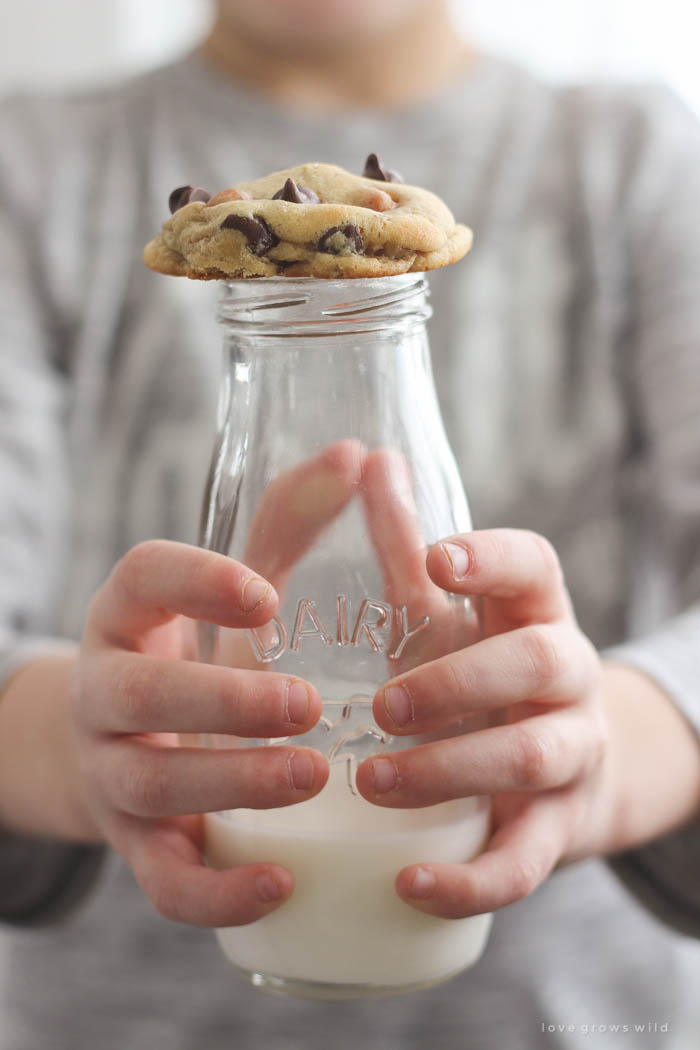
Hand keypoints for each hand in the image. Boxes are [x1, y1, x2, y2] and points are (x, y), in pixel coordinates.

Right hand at [68, 539, 327, 926]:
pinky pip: (163, 883)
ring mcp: (116, 776)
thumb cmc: (204, 656)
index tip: (264, 592)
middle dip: (219, 701)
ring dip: (230, 784)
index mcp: (130, 619)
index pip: (138, 579)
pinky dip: (217, 891)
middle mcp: (107, 695)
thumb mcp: (238, 591)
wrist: (134, 750)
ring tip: (314, 776)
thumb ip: (293, 522)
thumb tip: (363, 451)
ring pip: (151, 786)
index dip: (192, 580)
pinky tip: (284, 882)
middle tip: (308, 705)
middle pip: (138, 697)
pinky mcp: (140, 847)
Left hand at [355, 528, 609, 917]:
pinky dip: (470, 880)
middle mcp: (564, 676)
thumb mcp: (448, 614)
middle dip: (461, 680)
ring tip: (372, 781)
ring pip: (531, 757)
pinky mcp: (553, 830)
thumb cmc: (482, 674)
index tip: (437, 559)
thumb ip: (407, 546)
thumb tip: (372, 457)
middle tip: (381, 704)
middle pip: (537, 662)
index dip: (493, 559)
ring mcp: (568, 754)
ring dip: (452, 770)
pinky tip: (410, 885)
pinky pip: (524, 863)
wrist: (559, 772)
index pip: (534, 566)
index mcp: (532, 611)